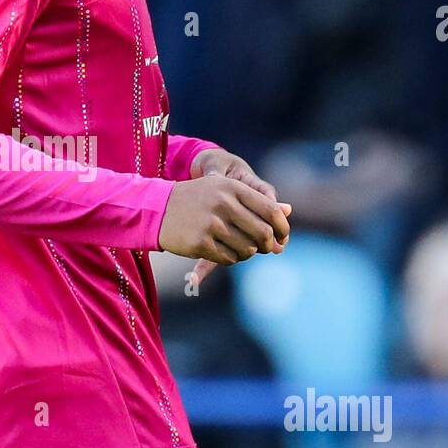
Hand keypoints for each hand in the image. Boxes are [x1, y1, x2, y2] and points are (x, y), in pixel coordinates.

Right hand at [161, 149, 291, 285]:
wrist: (158, 208)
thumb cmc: (197, 199)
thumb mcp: (224, 190)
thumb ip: (256, 200)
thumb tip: (289, 211)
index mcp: (232, 187)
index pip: (270, 210)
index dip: (282, 226)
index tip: (283, 236)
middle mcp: (223, 204)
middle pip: (262, 232)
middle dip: (267, 244)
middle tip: (265, 248)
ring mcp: (211, 224)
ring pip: (247, 249)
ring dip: (248, 253)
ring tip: (242, 249)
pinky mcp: (200, 242)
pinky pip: (229, 258)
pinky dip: (231, 259)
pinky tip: (224, 252)